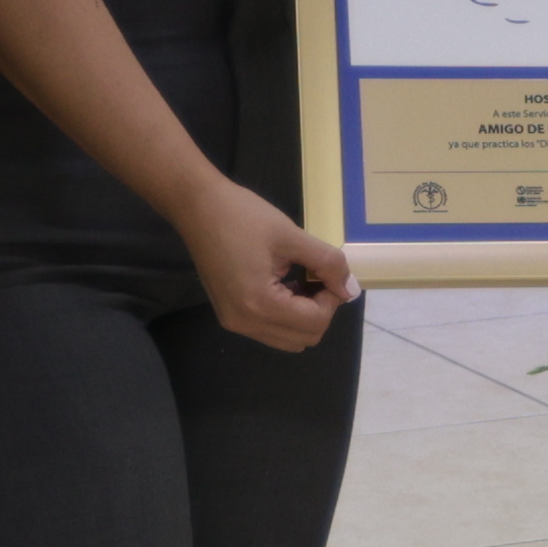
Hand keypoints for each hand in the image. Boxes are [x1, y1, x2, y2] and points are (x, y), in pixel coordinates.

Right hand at [174, 179, 362, 351]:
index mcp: (260, 304)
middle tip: (316, 276)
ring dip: (303, 315)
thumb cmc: (243, 216)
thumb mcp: (292, 236)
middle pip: (304, 339)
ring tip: (299, 280)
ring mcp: (234, 322)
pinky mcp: (229, 316)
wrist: (197, 207)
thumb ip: (327, 263)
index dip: (332, 298)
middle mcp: (245, 322)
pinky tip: (282, 284)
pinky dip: (285, 315)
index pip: (315, 322)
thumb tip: (350, 289)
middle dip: (319, 310)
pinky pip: (269, 329)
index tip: (328, 271)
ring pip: (288, 339)